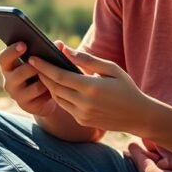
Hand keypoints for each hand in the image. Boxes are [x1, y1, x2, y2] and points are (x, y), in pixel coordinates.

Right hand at [0, 41, 57, 116]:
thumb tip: (59, 44)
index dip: (12, 51)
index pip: (4, 58)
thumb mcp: (44, 61)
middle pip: (17, 73)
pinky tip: (56, 88)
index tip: (24, 44)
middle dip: (31, 68)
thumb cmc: (43, 73)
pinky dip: (50, 91)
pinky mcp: (27, 106)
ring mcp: (17, 95)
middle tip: (41, 63)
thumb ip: (50, 51)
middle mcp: (9, 81)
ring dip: (46, 81)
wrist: (46, 98)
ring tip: (55, 76)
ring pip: (34, 87)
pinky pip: (41, 98)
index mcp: (9, 66)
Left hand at [29, 43, 158, 133]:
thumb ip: (87, 60)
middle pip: (55, 87)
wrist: (138, 115)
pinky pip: (65, 106)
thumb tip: (66, 50)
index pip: (60, 76)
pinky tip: (56, 86)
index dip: (44, 67)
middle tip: (33, 63)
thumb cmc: (126, 87)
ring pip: (57, 98)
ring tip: (42, 73)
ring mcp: (82, 114)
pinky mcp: (82, 121)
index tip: (33, 58)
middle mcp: (84, 103)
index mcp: (91, 88)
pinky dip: (59, 95)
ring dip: (48, 86)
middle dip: (42, 75)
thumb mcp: (111, 69)